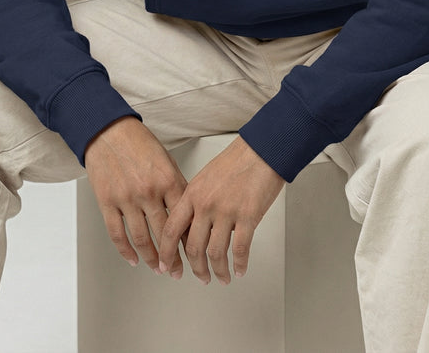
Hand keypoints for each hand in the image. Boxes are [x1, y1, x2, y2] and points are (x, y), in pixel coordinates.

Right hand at [84, 116, 187, 277]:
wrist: (107, 130)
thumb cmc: (138, 142)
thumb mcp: (166, 159)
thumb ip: (176, 186)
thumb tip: (187, 213)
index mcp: (167, 179)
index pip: (184, 219)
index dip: (190, 240)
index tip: (195, 253)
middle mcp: (148, 191)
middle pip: (165, 234)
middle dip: (174, 258)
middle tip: (179, 271)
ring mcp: (126, 198)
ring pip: (142, 240)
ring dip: (152, 259)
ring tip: (159, 269)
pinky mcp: (107, 202)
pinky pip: (117, 234)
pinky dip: (126, 251)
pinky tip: (133, 259)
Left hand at [157, 135, 284, 284]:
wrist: (262, 150)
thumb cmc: (237, 160)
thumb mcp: (205, 177)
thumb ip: (196, 201)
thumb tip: (192, 227)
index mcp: (192, 194)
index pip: (172, 230)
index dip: (167, 253)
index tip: (165, 266)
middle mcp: (206, 204)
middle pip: (194, 248)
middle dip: (196, 269)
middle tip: (201, 277)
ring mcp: (226, 211)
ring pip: (215, 253)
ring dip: (218, 271)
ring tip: (222, 278)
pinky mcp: (247, 216)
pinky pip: (240, 249)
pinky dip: (240, 264)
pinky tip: (240, 269)